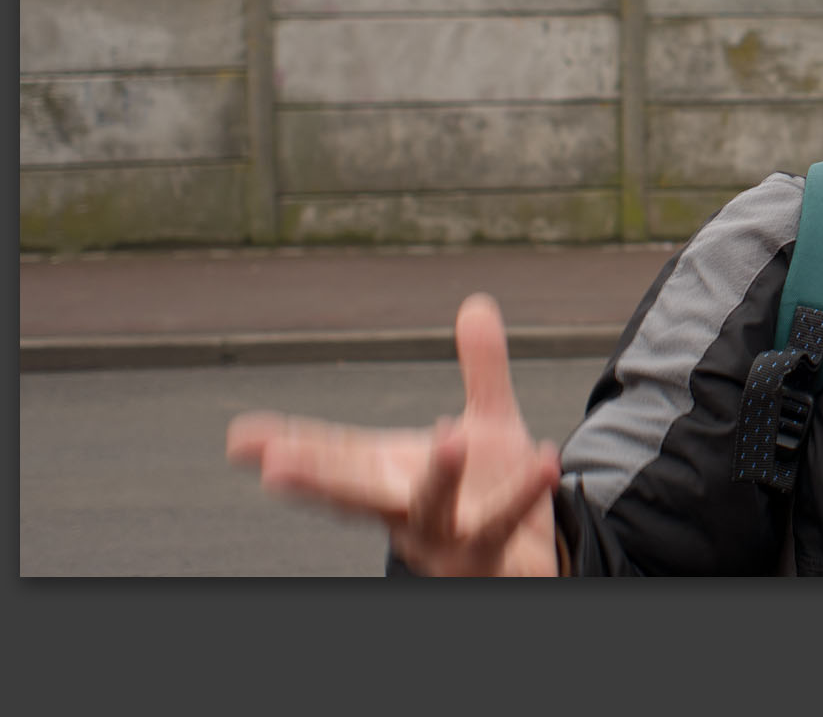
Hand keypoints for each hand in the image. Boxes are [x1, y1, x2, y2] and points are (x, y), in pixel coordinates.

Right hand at [227, 293, 563, 575]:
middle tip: (274, 467)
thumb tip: (476, 303)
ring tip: (448, 439)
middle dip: (317, 481)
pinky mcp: (490, 555)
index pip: (336, 457)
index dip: (291, 446)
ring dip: (439, 479)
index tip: (240, 439)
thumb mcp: (488, 424)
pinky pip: (504, 526)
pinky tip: (545, 462)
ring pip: (432, 512)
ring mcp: (445, 539)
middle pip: (356, 495)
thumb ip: (481, 368)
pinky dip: (522, 496)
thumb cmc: (493, 494)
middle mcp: (406, 513)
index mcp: (392, 478)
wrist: (533, 558)